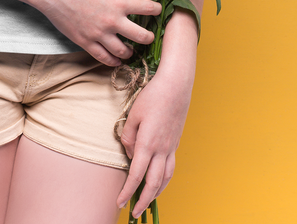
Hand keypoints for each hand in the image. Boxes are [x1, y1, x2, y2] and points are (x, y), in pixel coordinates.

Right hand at [37, 0, 160, 65]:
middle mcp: (112, 21)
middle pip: (141, 36)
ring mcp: (99, 35)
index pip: (147, 8)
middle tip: (150, 36)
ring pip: (123, 51)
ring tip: (132, 49)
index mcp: (118, 2)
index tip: (158, 10)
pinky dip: (113, 61)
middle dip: (149, 36)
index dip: (156, 9)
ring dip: (131, 51)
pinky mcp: (86, 43)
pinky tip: (117, 60)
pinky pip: (104, 58)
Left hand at [116, 67, 193, 216]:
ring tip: (147, 201)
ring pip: (166, 178)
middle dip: (144, 200)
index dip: (128, 191)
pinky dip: (165, 179)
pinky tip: (160, 180)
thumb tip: (130, 154)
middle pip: (153, 183)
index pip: (136, 175)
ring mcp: (171, 147)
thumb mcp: (133, 114)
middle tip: (135, 213)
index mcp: (148, 143)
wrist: (176, 85)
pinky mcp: (175, 142)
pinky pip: (171, 167)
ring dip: (156, 193)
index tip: (120, 202)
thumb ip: (127, 136)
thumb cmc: (153, 96)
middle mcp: (162, 149)